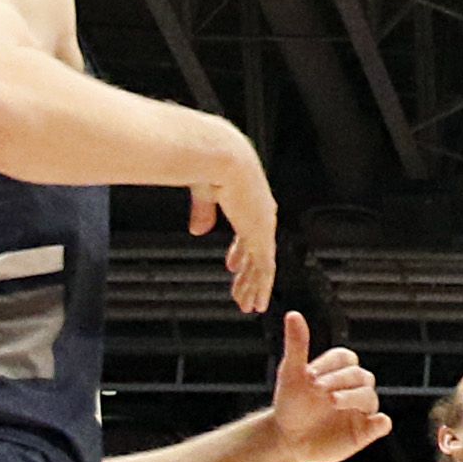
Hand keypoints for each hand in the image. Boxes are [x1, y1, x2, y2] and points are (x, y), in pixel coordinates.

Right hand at [188, 121, 276, 311]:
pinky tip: (256, 304)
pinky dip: (260, 289)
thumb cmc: (210, 163)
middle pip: (258, 252)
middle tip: (245, 292)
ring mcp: (263, 225)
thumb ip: (203, 212)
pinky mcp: (262, 235)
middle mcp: (261, 214)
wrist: (220, 156)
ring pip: (262, 265)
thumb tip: (198, 232)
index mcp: (249, 200)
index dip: (241, 251)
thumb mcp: (205, 192)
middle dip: (250, 274)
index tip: (234, 265)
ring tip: (249, 305)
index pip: (248, 232)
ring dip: (254, 288)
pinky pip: (264, 270)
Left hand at [271, 314, 391, 461]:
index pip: (345, 358)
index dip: (329, 365)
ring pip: (369, 397)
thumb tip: (293, 313)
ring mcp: (360, 409)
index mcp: (340, 370)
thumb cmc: (290, 403)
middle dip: (340, 380)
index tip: (309, 375)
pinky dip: (381, 422)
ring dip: (353, 397)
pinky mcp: (364, 431)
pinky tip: (376, 421)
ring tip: (331, 401)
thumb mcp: (291, 373)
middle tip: (316, 389)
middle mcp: (354, 387)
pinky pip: (381, 424)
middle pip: (360, 376)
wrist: (287, 438)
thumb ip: (297, 344)